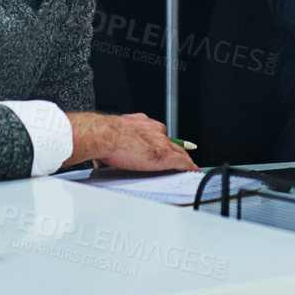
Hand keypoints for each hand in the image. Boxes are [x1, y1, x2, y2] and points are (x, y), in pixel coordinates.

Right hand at [66, 112, 197, 171]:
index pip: (155, 134)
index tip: (158, 149)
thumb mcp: (109, 138)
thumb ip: (111, 148)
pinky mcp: (166, 155)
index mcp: (140, 123)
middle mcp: (153, 129)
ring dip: (183, 160)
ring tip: (187, 168)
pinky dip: (189, 167)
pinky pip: (183, 162)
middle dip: (172, 151)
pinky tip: (192, 172)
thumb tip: (102, 162)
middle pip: (170, 142)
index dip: (159, 143)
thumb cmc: (103, 136)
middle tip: (175, 160)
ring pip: (178, 152)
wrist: (104, 135)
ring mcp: (161, 142)